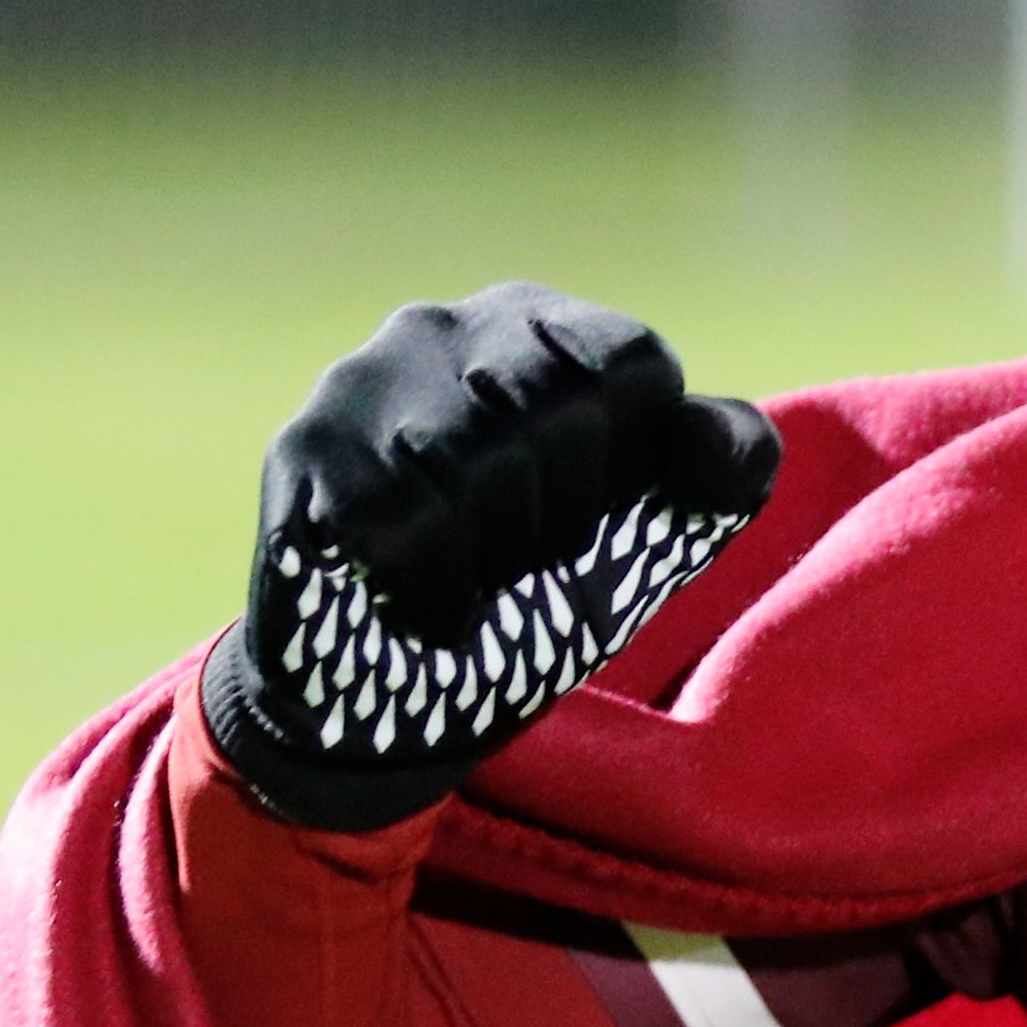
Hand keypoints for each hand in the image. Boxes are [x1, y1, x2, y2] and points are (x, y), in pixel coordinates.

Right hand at [198, 284, 781, 830]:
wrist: (393, 702)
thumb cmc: (534, 593)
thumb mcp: (655, 529)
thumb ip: (722, 465)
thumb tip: (718, 441)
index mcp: (538, 324)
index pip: (635, 362)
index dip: (632, 465)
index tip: (592, 516)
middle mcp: (442, 323)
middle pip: (560, 409)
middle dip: (562, 521)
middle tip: (520, 563)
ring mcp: (362, 380)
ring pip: (475, 463)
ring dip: (493, 560)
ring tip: (470, 579)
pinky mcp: (304, 452)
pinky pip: (401, 522)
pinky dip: (432, 593)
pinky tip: (420, 606)